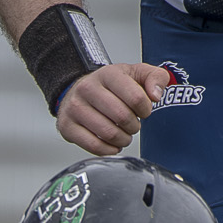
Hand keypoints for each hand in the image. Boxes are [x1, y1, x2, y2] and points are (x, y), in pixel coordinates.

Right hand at [54, 63, 169, 153]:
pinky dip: (108, 150)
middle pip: (122, 117)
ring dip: (123, 139)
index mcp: (107, 74)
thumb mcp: (136, 73)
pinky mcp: (67, 126)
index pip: (136, 97)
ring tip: (124, 135)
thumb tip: (156, 95)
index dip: (146, 109)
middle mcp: (87, 89)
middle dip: (134, 126)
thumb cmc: (110, 85)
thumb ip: (156, 77)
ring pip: (108, 133)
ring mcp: (74, 108)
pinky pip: (93, 146)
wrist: (78, 90)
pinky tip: (113, 145)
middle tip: (133, 125)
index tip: (144, 111)